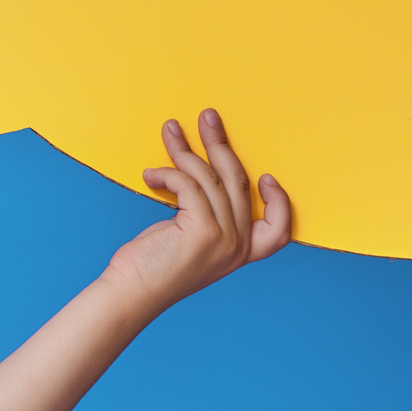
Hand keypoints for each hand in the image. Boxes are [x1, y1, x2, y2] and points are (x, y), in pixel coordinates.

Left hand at [101, 108, 290, 310]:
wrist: (131, 293)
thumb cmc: (153, 266)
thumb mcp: (191, 240)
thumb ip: (207, 217)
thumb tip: (197, 172)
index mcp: (241, 252)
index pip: (279, 231)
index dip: (279, 202)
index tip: (265, 175)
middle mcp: (238, 246)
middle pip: (238, 181)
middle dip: (221, 144)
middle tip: (207, 117)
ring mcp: (224, 238)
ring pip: (210, 177)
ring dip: (185, 150)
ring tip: (170, 130)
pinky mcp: (203, 230)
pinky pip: (189, 184)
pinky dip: (168, 173)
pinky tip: (151, 175)